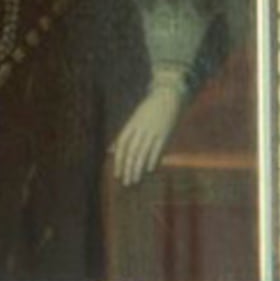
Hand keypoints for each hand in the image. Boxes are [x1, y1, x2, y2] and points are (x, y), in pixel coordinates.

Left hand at [109, 73, 189, 188]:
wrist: (168, 96)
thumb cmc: (150, 109)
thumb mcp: (134, 120)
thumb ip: (123, 136)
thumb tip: (111, 150)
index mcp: (131, 125)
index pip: (121, 146)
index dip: (118, 161)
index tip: (117, 175)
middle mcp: (140, 129)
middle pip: (131, 152)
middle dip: (128, 169)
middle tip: (126, 183)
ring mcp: (152, 131)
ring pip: (143, 153)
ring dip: (138, 169)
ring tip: (136, 181)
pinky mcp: (164, 134)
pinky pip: (157, 150)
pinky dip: (153, 161)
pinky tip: (149, 171)